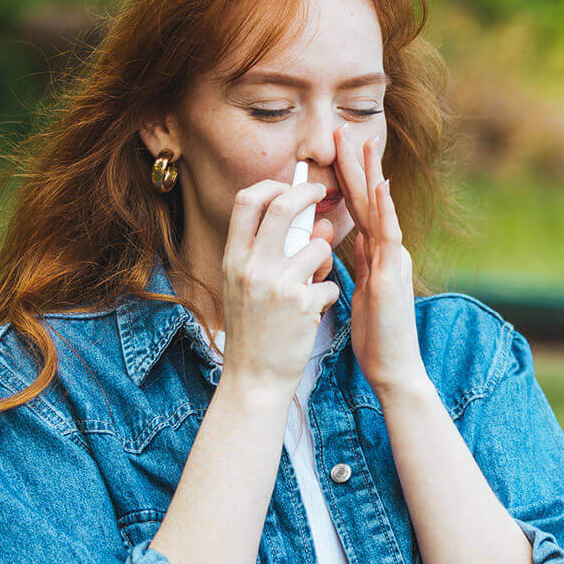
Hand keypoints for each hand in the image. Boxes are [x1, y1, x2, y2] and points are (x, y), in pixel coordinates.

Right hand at [220, 179, 339, 392]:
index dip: (270, 186)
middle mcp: (251, 268)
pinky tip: (314, 311)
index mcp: (234, 260)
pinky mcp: (303, 305)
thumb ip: (274, 254)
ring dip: (326, 259)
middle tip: (322, 192)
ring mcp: (277, 285)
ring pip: (318, 246)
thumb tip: (316, 223)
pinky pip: (330, 283)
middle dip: (307, 193)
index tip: (288, 186)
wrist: (255, 378)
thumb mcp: (247, 287)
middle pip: (282, 207)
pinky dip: (328, 294)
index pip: (246, 201)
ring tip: (316, 279)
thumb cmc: (254, 330)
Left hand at [333, 124, 426, 397]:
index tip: (333, 148)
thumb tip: (346, 241)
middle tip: (343, 128)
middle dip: (356, 163)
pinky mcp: (393, 276)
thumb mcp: (360, 290)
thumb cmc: (376, 335)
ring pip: (380, 209)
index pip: (356, 207)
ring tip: (363, 142)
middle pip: (368, 199)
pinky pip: (389, 237)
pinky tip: (380, 185)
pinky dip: (385, 209)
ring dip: (371, 174)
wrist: (392, 368)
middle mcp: (387, 250)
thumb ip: (356, 264)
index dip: (345, 177)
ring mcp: (392, 260)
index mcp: (376, 253)